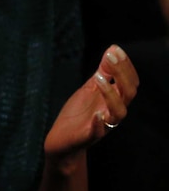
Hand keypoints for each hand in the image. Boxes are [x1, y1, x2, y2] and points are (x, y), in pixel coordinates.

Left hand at [43, 45, 138, 168]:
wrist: (62, 141)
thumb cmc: (78, 114)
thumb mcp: (89, 89)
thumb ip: (102, 73)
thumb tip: (112, 50)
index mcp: (113, 100)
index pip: (129, 83)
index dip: (125, 66)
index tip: (116, 50)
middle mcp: (112, 112)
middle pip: (128, 94)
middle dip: (122, 75)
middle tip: (110, 57)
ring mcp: (102, 125)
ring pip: (118, 113)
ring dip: (111, 95)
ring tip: (99, 78)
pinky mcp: (88, 136)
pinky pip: (98, 131)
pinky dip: (99, 123)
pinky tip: (96, 114)